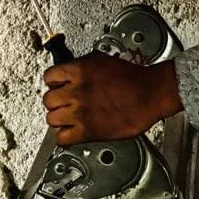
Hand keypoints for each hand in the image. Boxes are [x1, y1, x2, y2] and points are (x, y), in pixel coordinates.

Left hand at [43, 52, 182, 144]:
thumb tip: (73, 71)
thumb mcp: (103, 59)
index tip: (58, 85)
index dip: (54, 82)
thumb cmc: (134, 77)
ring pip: (51, 119)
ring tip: (68, 117)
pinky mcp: (88, 131)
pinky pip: (62, 139)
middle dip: (55, 101)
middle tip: (64, 102)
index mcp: (80, 71)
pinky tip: (72, 132)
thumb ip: (83, 66)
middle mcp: (76, 91)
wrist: (150, 93)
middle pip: (48, 99)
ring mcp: (80, 112)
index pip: (50, 76)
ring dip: (59, 119)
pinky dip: (65, 137)